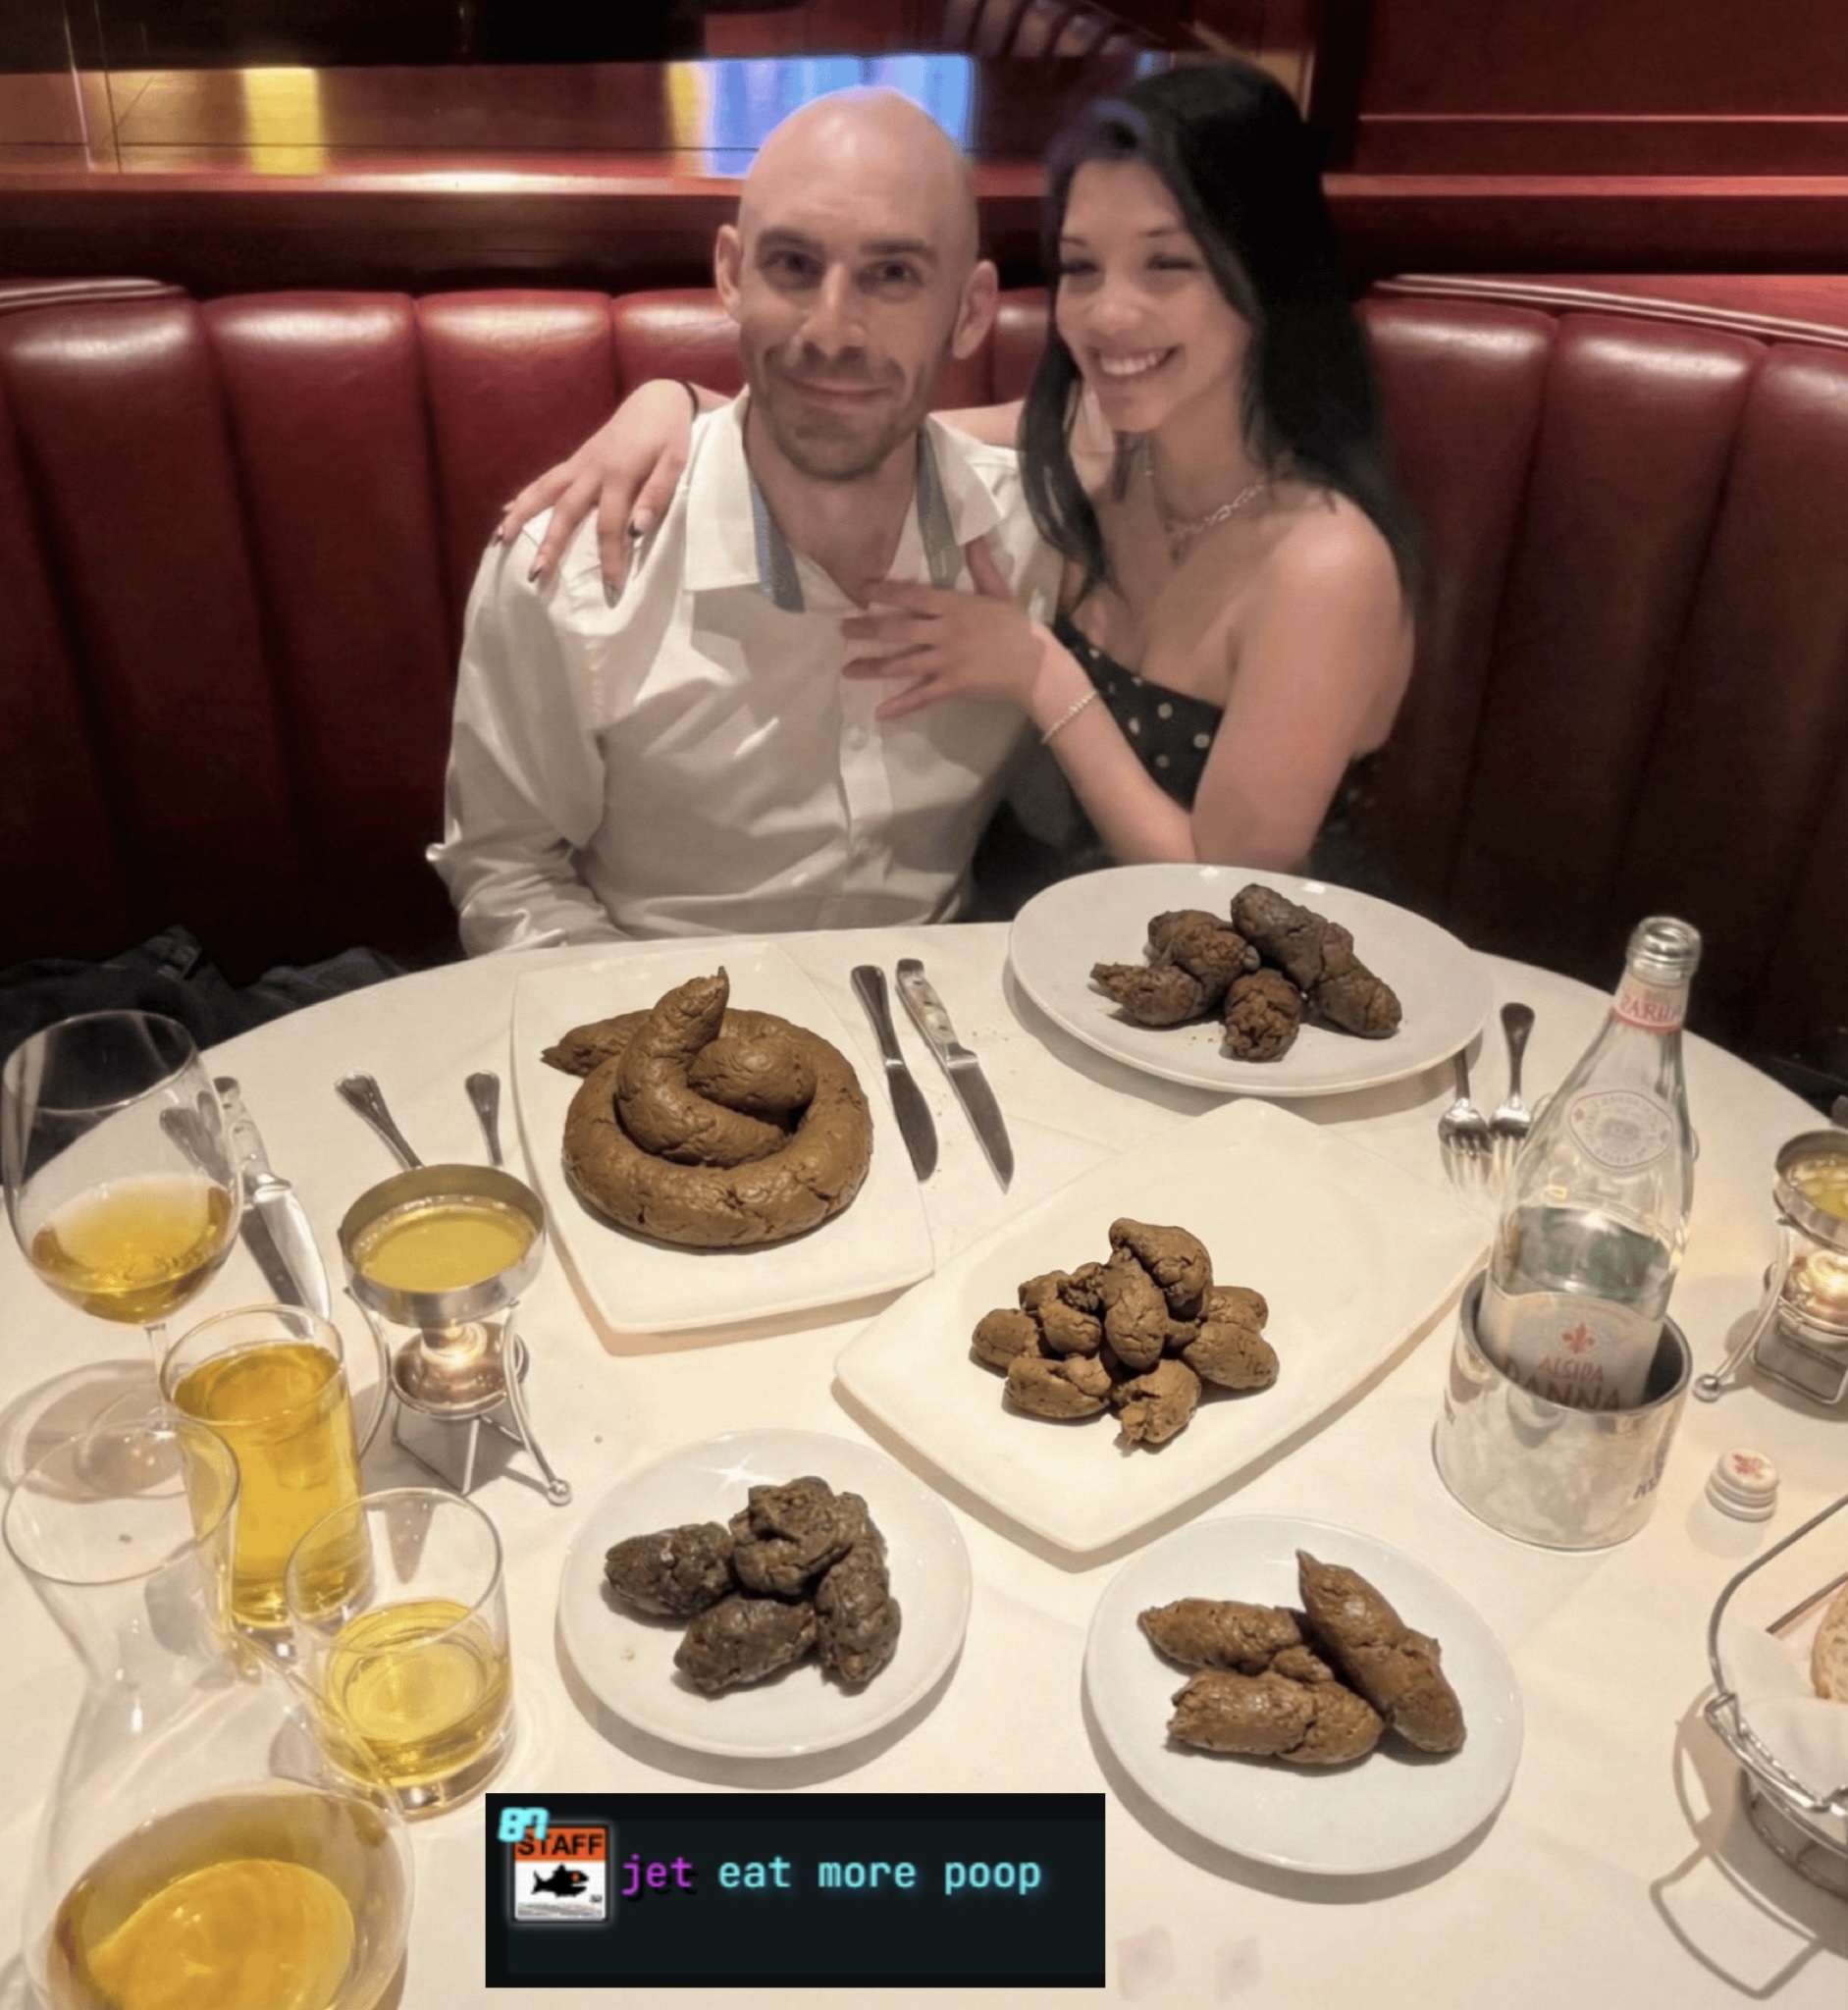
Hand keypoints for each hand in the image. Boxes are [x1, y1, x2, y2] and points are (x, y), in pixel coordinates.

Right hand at [496, 379, 697, 595]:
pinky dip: (525, 495)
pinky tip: (507, 510)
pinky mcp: (577, 459)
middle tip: (534, 575)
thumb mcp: (675, 462)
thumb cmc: (671, 434)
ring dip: (521, 516)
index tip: (610, 589)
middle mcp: (592, 470)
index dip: (610, 558)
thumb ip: (657, 495)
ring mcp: (580, 463)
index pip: (610, 526)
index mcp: (619, 475)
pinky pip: (545, 480)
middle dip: (549, 545)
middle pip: (565, 512)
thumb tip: (637, 530)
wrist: (658, 398)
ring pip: (544, 491)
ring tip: (501, 541)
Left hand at [841, 537, 1045, 720]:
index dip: (885, 593)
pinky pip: (921, 697)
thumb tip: (972, 533)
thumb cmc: (1016, 627)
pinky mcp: (952, 686)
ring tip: (847, 670)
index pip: (913, 597)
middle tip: (842, 630)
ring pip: (903, 664)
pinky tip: (880, 713)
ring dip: (873, 668)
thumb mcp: (999, 590)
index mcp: (955, 606)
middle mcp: (945, 632)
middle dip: (867, 630)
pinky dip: (901, 706)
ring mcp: (947, 661)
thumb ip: (981, 564)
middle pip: (899, 630)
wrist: (1037, 666)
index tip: (862, 591)